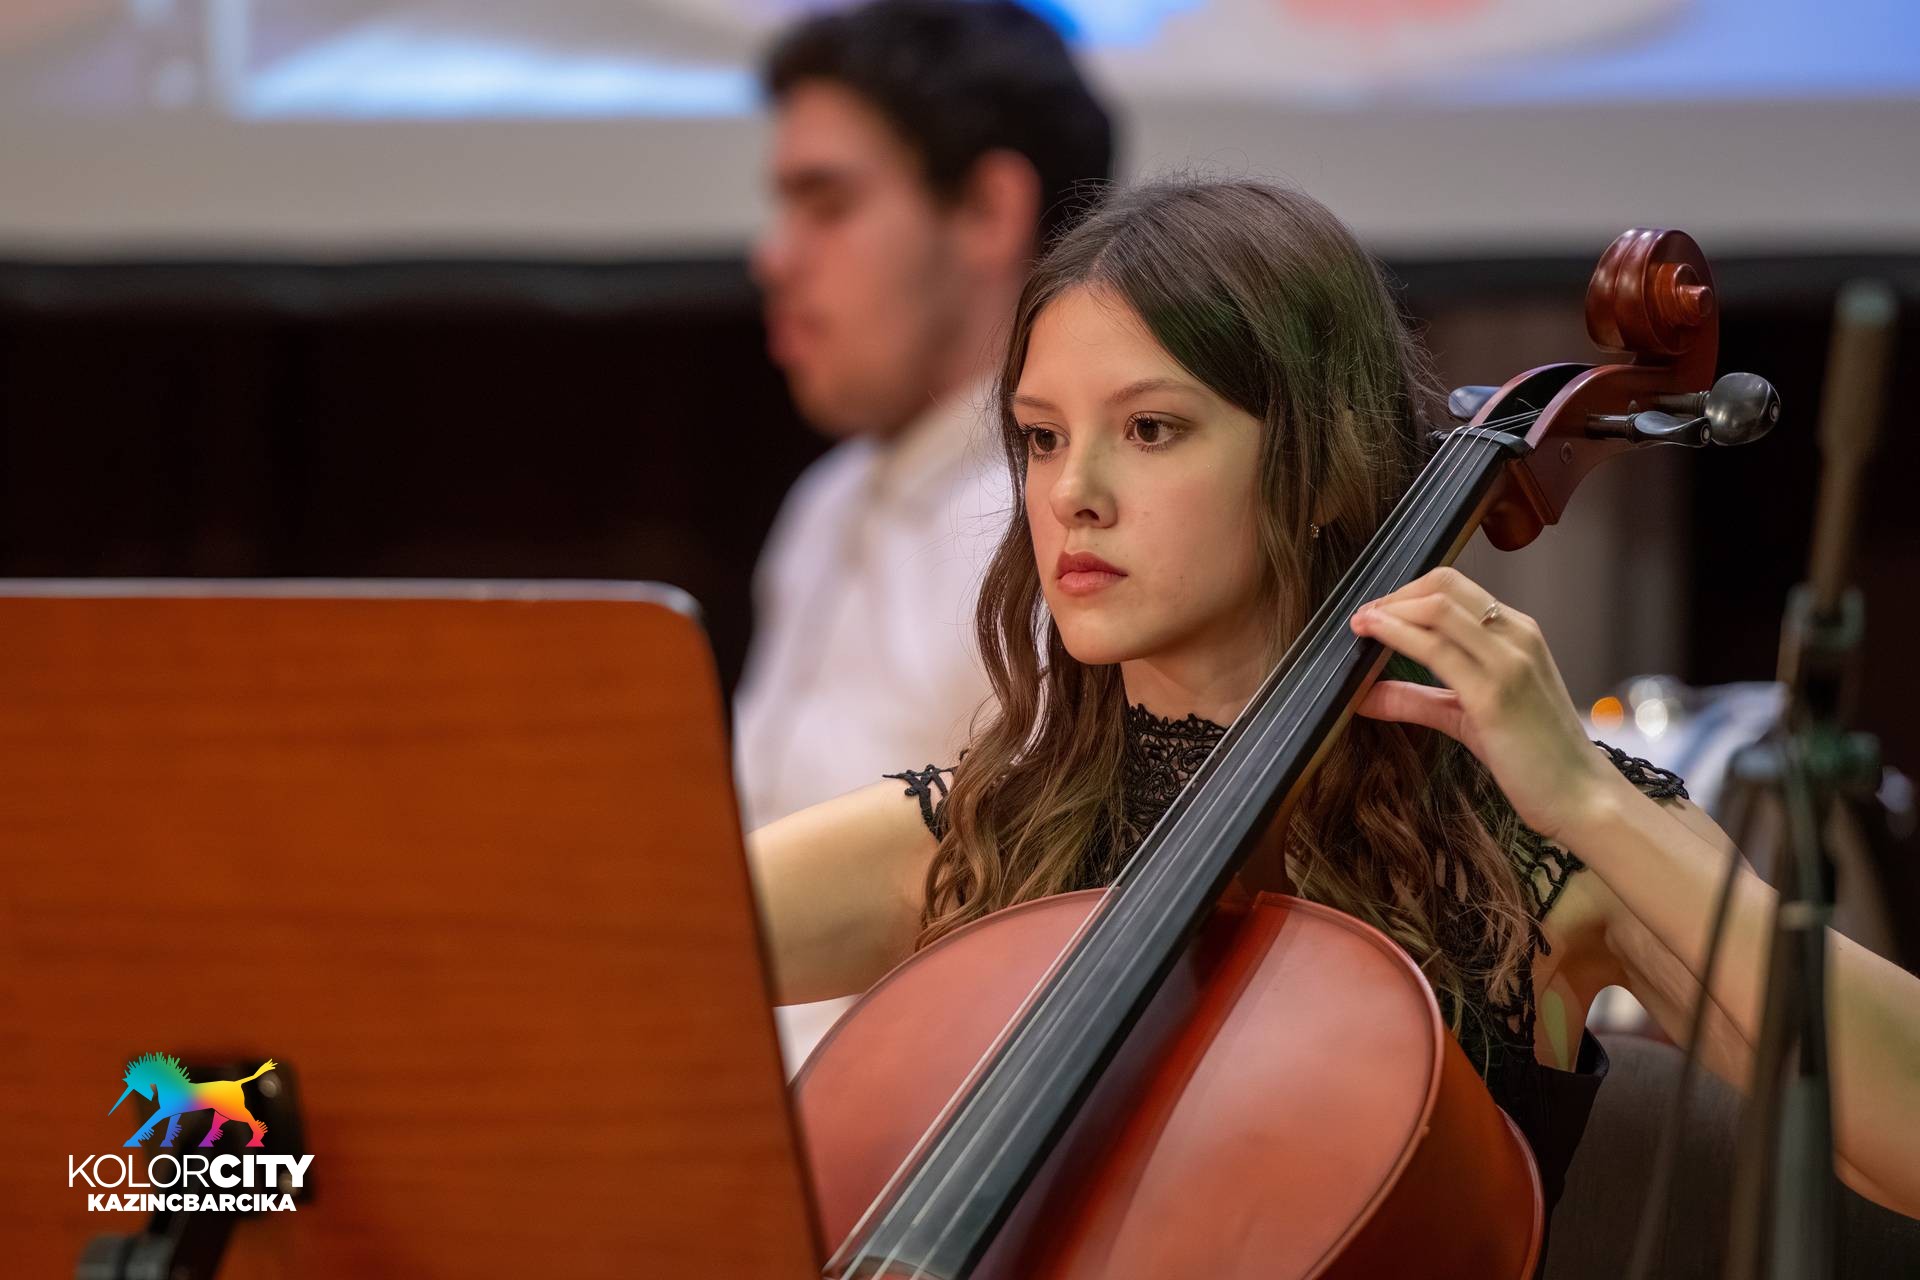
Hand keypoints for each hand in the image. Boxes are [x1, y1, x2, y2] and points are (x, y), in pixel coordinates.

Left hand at [1348, 566, 1618, 843]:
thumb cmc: (1534, 756)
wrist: (1581, 796)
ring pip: (1437, 609)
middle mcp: (1515, 636)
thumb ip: (1418, 699)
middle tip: (1360, 617)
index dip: (1406, 593)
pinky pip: (1435, 651)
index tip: (1374, 612)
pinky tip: (1372, 645)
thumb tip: (1364, 694)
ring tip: (1359, 626)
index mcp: (1517, 633)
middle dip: (1393, 595)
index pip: (1453, 587)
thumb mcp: (1468, 716)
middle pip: (1443, 585)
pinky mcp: (1494, 694)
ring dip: (1388, 613)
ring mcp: (1508, 662)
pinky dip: (1395, 639)